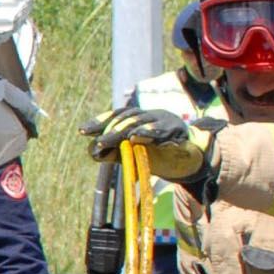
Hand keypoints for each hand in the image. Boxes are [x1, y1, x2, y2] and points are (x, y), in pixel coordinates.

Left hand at [89, 107, 219, 193]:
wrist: (190, 159)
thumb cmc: (158, 154)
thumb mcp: (133, 152)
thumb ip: (114, 151)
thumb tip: (93, 152)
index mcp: (139, 119)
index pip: (117, 115)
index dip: (100, 121)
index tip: (83, 130)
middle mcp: (150, 115)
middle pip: (127, 117)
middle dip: (110, 128)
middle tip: (98, 141)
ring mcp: (165, 120)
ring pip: (142, 121)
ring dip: (125, 130)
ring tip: (109, 139)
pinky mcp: (178, 130)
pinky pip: (163, 130)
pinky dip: (149, 131)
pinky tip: (136, 136)